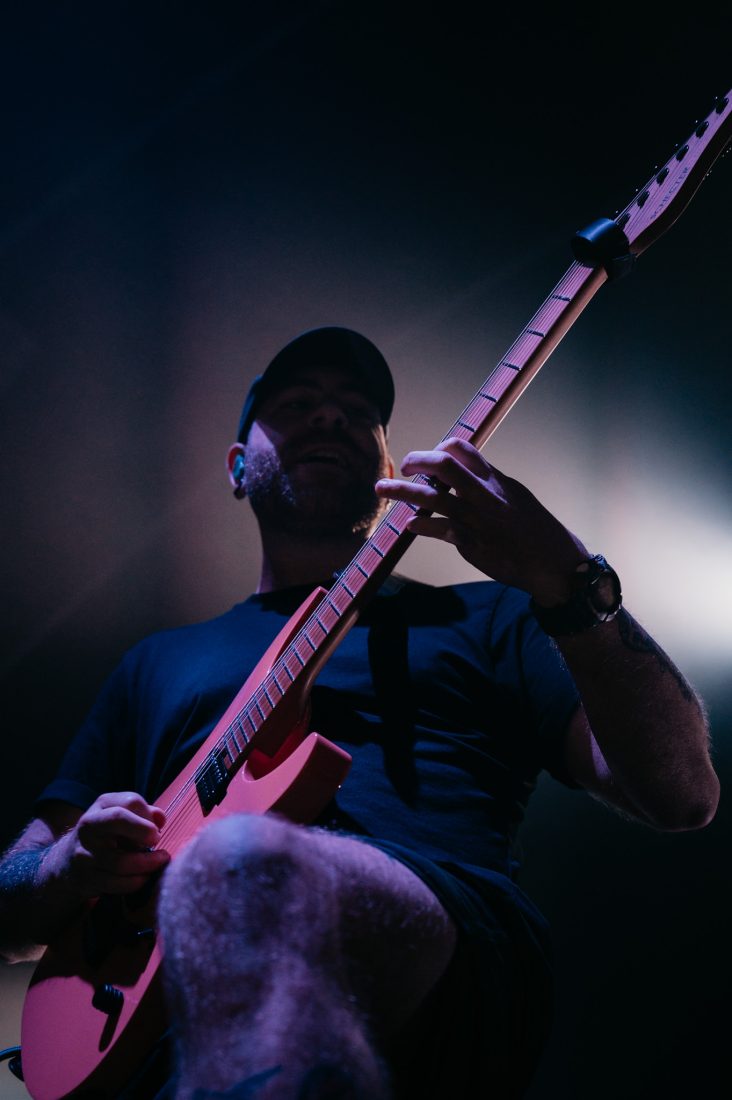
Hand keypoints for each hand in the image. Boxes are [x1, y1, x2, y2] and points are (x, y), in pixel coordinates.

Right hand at [42, 792, 169, 898]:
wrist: (67, 861)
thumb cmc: (106, 835)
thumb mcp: (121, 816)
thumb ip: (143, 814)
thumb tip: (160, 819)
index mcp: (102, 805)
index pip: (130, 801)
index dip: (149, 815)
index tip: (156, 828)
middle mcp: (89, 825)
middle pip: (118, 818)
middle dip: (143, 830)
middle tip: (157, 841)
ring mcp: (84, 853)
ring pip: (120, 860)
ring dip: (146, 864)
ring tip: (159, 862)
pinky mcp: (86, 879)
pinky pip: (115, 883)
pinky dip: (135, 882)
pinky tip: (144, 877)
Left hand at [375, 437, 587, 603]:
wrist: (552, 562)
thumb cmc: (535, 528)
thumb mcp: (516, 495)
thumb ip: (489, 483)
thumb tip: (464, 473)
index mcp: (495, 479)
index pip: (462, 448)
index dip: (439, 448)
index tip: (428, 458)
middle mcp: (484, 494)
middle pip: (442, 466)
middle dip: (415, 461)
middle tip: (402, 466)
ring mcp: (475, 519)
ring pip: (431, 498)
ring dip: (401, 492)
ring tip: (381, 489)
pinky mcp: (469, 543)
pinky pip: (437, 530)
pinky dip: (420, 526)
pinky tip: (409, 526)